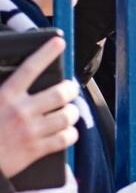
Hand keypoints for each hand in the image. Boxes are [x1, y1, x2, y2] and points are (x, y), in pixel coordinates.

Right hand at [0, 37, 79, 178]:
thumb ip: (1, 89)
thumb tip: (15, 80)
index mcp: (5, 97)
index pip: (29, 69)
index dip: (46, 53)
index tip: (59, 42)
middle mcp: (21, 112)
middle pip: (59, 93)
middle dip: (70, 89)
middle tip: (70, 88)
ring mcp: (30, 131)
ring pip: (67, 115)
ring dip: (72, 112)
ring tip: (69, 111)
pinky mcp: (36, 150)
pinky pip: (65, 138)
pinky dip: (70, 133)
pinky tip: (67, 131)